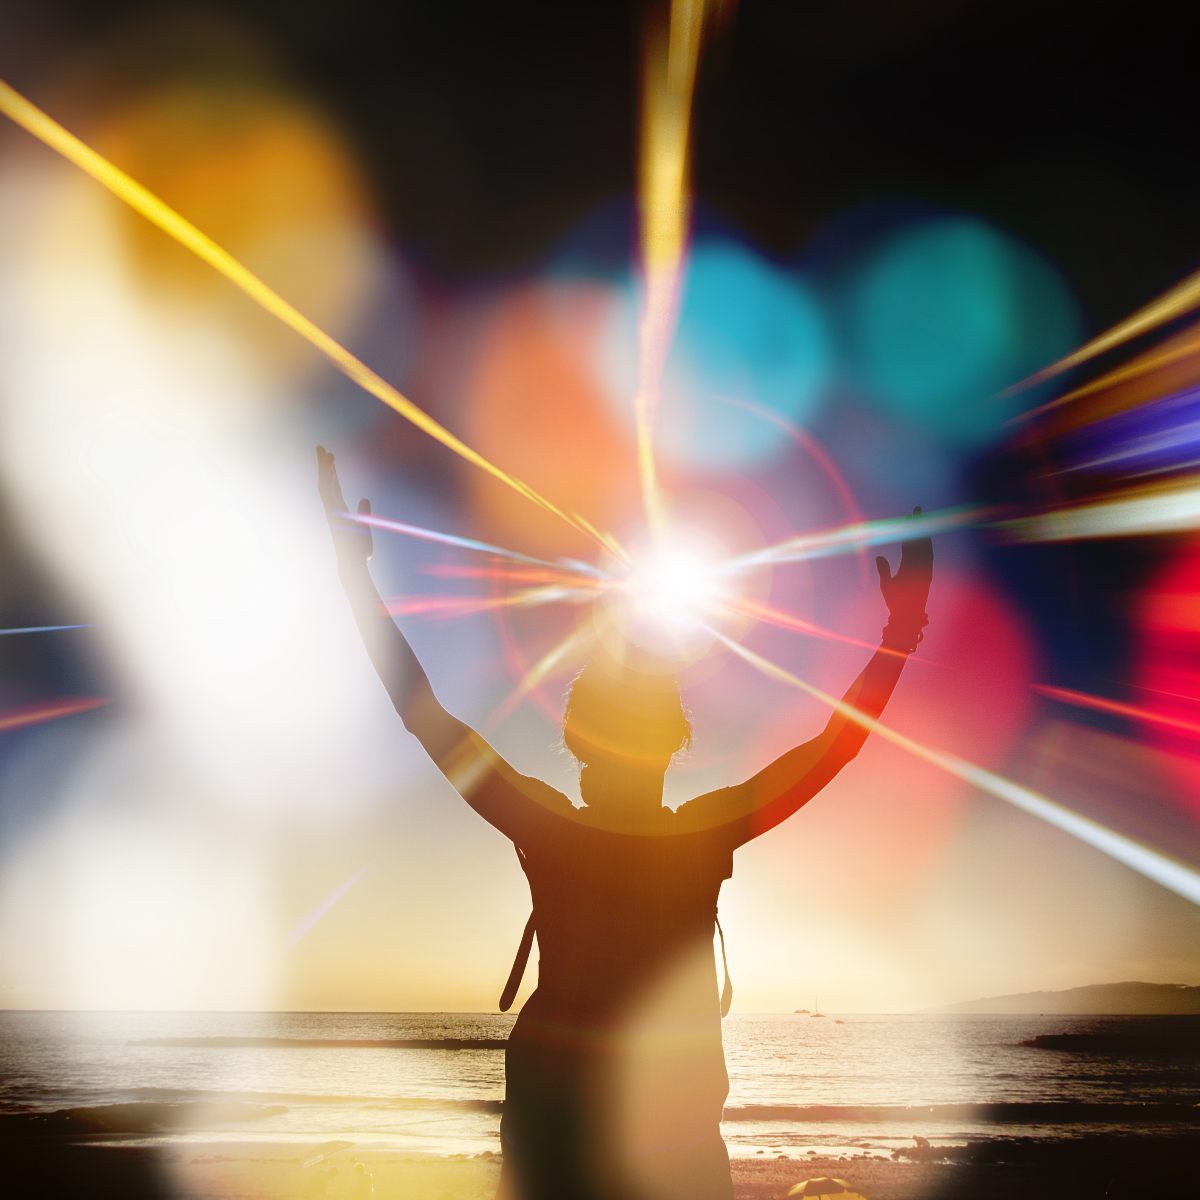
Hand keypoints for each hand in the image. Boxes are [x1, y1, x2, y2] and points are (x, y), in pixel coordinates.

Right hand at [316, 446, 372, 564]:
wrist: (354, 563)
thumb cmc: (359, 549)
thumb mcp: (364, 526)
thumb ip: (363, 511)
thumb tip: (364, 498)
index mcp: (339, 510)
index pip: (334, 487)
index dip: (331, 472)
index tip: (330, 457)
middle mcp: (332, 509)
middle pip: (326, 482)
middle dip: (323, 465)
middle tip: (321, 447)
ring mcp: (331, 512)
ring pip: (325, 485)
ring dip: (324, 468)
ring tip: (325, 452)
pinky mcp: (333, 514)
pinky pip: (328, 494)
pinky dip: (327, 480)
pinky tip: (328, 468)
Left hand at [875, 506, 932, 630]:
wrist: (903, 618)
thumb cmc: (895, 603)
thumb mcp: (886, 583)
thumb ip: (884, 569)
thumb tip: (879, 556)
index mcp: (909, 566)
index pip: (910, 544)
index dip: (910, 530)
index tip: (909, 517)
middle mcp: (918, 566)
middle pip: (919, 541)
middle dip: (918, 526)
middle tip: (917, 510)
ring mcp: (922, 571)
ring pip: (923, 547)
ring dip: (922, 533)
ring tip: (919, 519)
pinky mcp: (925, 577)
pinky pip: (926, 559)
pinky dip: (926, 548)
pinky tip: (923, 536)